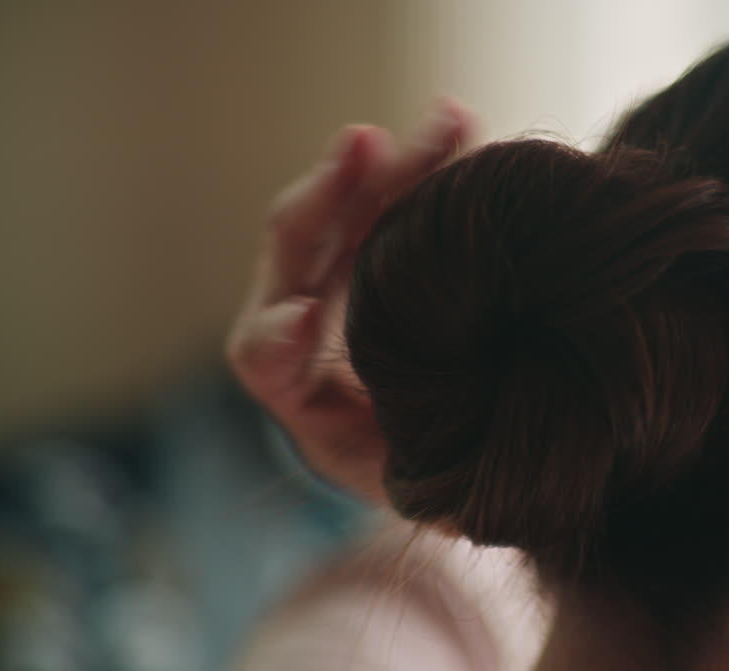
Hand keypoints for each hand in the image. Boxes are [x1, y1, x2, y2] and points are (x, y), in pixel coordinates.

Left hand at [227, 103, 471, 501]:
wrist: (459, 440)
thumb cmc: (438, 476)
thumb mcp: (435, 492)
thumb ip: (429, 483)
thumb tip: (447, 480)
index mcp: (298, 393)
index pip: (264, 357)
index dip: (278, 336)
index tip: (305, 319)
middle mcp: (303, 323)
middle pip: (299, 249)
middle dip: (332, 198)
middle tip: (368, 147)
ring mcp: (340, 273)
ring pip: (349, 206)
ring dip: (395, 163)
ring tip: (450, 120)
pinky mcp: (382, 243)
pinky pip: (394, 195)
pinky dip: (426, 162)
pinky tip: (465, 127)